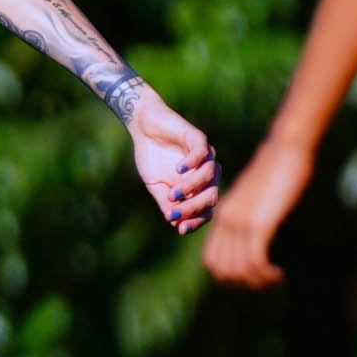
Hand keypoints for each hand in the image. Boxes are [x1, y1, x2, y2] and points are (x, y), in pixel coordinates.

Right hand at [122, 83, 218, 233]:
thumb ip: (166, 202)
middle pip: (212, 195)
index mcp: (199, 186)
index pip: (207, 208)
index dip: (196, 220)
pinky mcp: (197, 138)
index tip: (180, 229)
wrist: (144, 127)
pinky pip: (202, 153)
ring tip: (171, 193)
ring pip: (209, 176)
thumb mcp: (156, 185)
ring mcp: (205, 155)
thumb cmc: (151, 156)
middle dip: (193, 207)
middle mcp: (207, 172)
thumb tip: (175, 224)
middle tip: (173, 212)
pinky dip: (193, 163)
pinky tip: (178, 169)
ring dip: (190, 188)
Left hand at [202, 132, 314, 287]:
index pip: (212, 259)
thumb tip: (255, 228)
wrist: (285, 151)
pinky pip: (255, 262)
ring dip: (257, 281)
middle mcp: (226, 221)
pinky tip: (279, 274)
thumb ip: (250, 214)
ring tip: (274, 280)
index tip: (251, 278)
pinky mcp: (259, 223)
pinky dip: (265, 274)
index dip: (228, 276)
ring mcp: (241, 222)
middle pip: (221, 269)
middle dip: (241, 283)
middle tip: (264, 283)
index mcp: (223, 216)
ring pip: (238, 269)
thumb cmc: (277, 171)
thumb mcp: (256, 197)